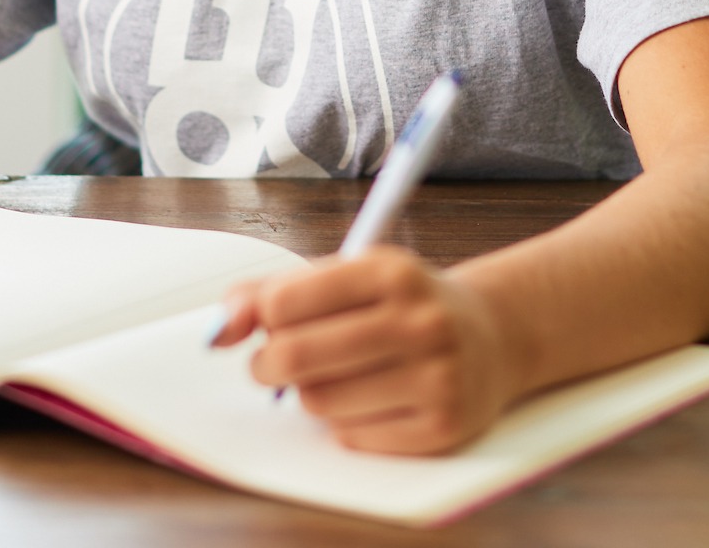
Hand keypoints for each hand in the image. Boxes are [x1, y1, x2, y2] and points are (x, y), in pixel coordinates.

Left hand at [210, 247, 520, 454]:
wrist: (492, 336)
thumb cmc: (401, 304)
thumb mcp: (347, 276)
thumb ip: (272, 292)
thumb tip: (216, 331)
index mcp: (389, 271)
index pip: (284, 301)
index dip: (261, 319)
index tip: (271, 324)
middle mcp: (419, 320)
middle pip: (294, 356)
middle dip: (268, 364)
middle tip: (275, 363)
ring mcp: (436, 376)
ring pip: (319, 402)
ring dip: (312, 395)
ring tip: (338, 377)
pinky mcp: (443, 425)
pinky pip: (353, 437)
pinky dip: (347, 424)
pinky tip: (373, 400)